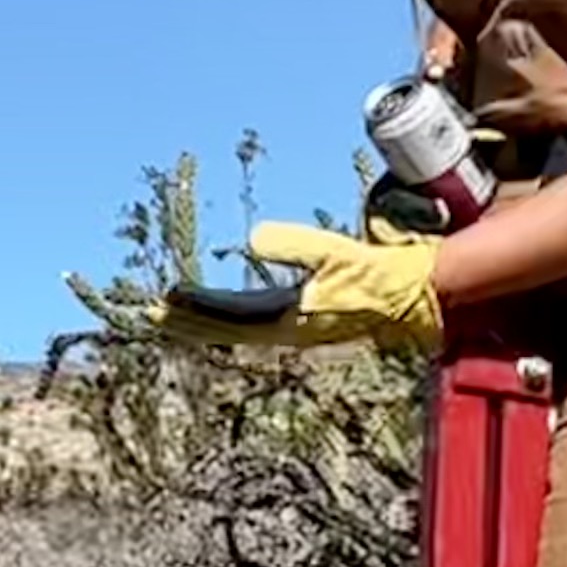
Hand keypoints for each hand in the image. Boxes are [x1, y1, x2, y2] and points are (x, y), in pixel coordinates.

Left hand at [161, 221, 443, 356]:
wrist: (416, 297)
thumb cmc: (382, 279)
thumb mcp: (340, 258)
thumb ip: (300, 247)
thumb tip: (254, 237)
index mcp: (290, 319)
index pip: (230, 317)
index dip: (196, 310)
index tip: (163, 302)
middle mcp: (286, 328)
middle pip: (225, 328)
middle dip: (188, 322)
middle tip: (150, 317)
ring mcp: (293, 325)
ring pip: (236, 326)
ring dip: (204, 320)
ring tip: (173, 313)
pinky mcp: (303, 317)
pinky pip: (252, 319)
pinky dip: (228, 315)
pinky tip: (218, 310)